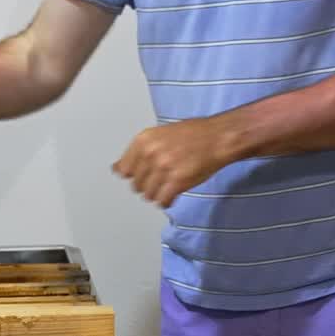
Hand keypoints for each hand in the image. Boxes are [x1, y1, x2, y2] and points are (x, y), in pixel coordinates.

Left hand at [113, 119, 231, 207]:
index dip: (134, 175)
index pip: (123, 170)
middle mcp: (150, 154)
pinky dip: (167, 201)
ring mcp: (163, 168)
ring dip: (157, 194)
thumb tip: (117, 169)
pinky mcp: (177, 181)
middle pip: (136, 185)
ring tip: (168, 187)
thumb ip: (140, 151)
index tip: (141, 176)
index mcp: (143, 140)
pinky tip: (173, 195)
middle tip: (160, 180)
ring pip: (148, 195)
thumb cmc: (193, 134)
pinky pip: (163, 201)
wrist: (217, 138)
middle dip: (147, 185)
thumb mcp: (159, 134)